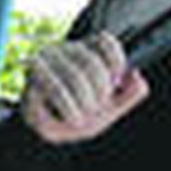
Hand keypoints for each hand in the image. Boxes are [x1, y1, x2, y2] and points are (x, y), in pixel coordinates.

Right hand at [18, 32, 148, 145]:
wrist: (44, 129)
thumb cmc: (74, 115)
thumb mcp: (107, 110)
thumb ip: (128, 96)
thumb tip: (138, 77)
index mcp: (84, 51)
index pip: (104, 41)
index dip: (116, 61)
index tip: (116, 83)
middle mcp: (64, 49)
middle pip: (91, 63)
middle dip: (100, 92)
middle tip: (95, 108)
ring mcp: (47, 58)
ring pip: (75, 75)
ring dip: (84, 103)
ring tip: (81, 118)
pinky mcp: (33, 75)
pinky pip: (55, 86)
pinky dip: (68, 105)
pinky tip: (73, 116)